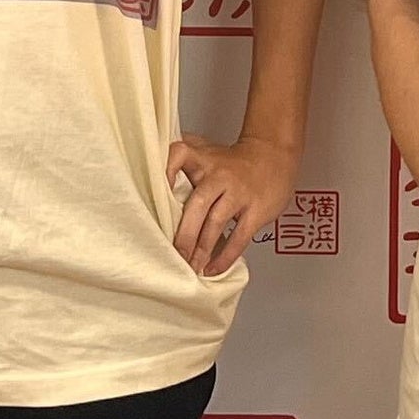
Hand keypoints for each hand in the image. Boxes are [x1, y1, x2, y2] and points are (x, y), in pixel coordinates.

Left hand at [169, 136, 295, 275]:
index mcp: (202, 159)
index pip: (179, 154)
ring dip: (201, 248)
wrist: (273, 156)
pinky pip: (239, 237)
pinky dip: (225, 256)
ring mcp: (238, 193)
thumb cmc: (230, 160)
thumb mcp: (205, 150)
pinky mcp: (256, 211)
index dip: (166, 170)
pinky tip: (212, 269)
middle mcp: (219, 175)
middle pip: (197, 202)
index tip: (155, 193)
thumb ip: (179, 156)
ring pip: (216, 222)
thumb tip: (146, 166)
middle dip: (184, 233)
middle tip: (173, 255)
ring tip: (190, 267)